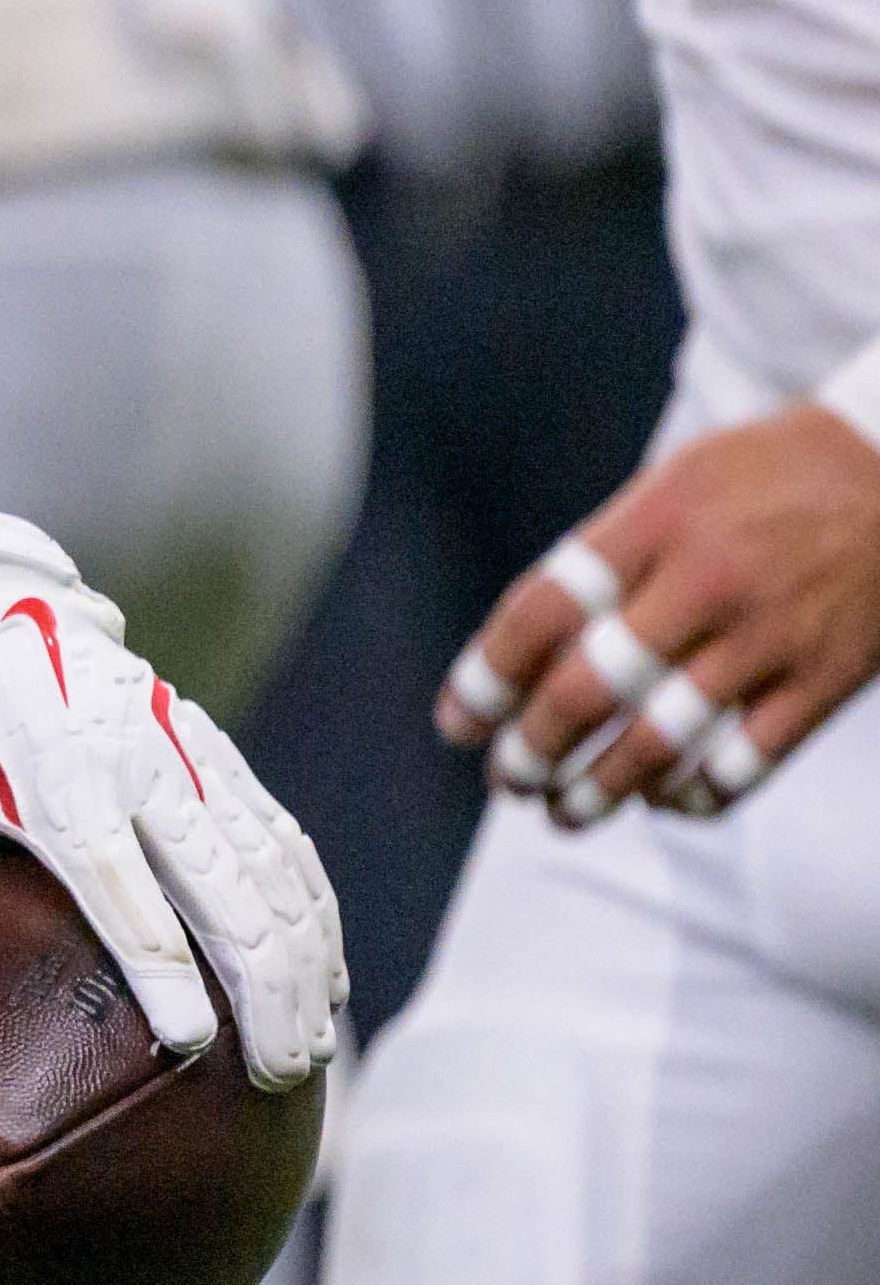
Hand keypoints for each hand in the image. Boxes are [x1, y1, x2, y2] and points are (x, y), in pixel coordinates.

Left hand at [0, 489, 339, 1085]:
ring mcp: (186, 750)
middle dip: (263, 989)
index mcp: (52, 781)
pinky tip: (325, 977)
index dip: (162, 969)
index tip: (192, 1050)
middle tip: (278, 1082)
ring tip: (312, 1052)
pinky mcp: (212, 746)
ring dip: (304, 957)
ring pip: (271, 865)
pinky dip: (312, 906)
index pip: (121, 890)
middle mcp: (136, 762)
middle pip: (224, 889)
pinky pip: (280, 834)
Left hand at [439, 404, 879, 820]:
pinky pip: (747, 761)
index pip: (543, 610)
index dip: (488, 676)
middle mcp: (705, 580)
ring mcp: (769, 635)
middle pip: (590, 686)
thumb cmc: (774, 473)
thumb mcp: (679, 479)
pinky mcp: (826, 679)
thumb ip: (613, 552)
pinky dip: (695, 794)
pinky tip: (661, 802)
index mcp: (656, 520)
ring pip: (662, 739)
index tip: (458, 722)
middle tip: (506, 778)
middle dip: (533, 747)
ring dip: (600, 789)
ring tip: (563, 812)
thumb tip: (536, 640)